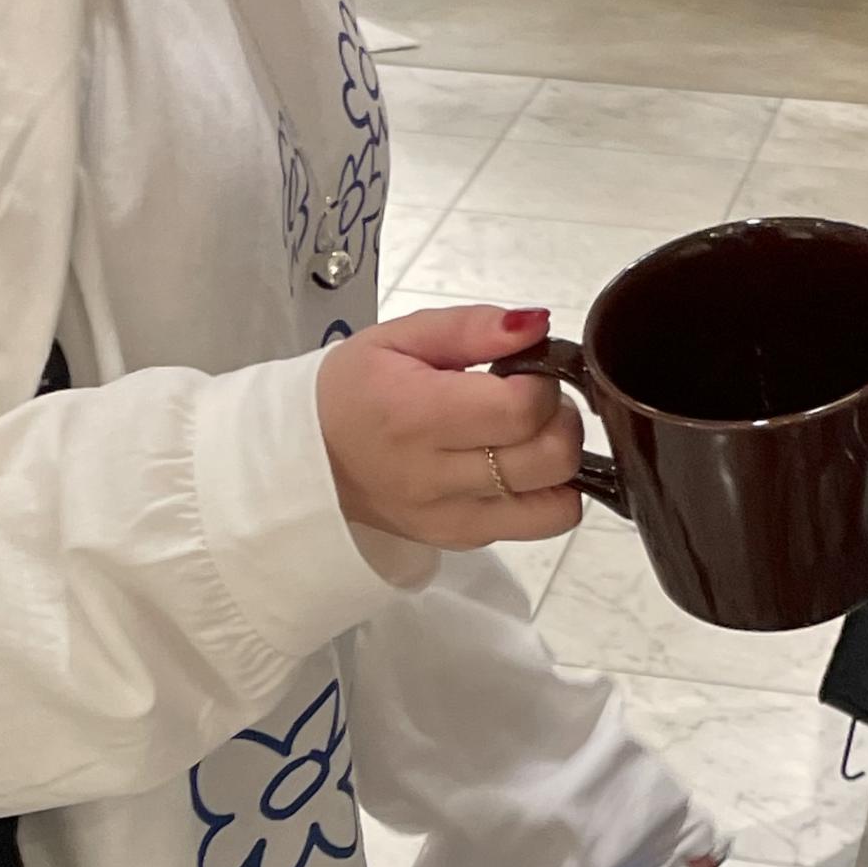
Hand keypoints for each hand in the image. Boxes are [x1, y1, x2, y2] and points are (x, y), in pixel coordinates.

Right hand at [317, 305, 583, 551]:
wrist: (307, 459)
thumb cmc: (353, 391)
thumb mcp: (400, 337)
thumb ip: (472, 326)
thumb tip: (537, 326)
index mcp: (418, 416)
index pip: (523, 409)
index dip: (543, 382)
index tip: (522, 371)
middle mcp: (436, 477)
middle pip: (550, 460)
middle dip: (560, 422)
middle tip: (532, 402)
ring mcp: (451, 518)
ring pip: (556, 506)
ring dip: (559, 466)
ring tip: (526, 439)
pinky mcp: (459, 540)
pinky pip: (535, 526)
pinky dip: (540, 496)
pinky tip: (511, 469)